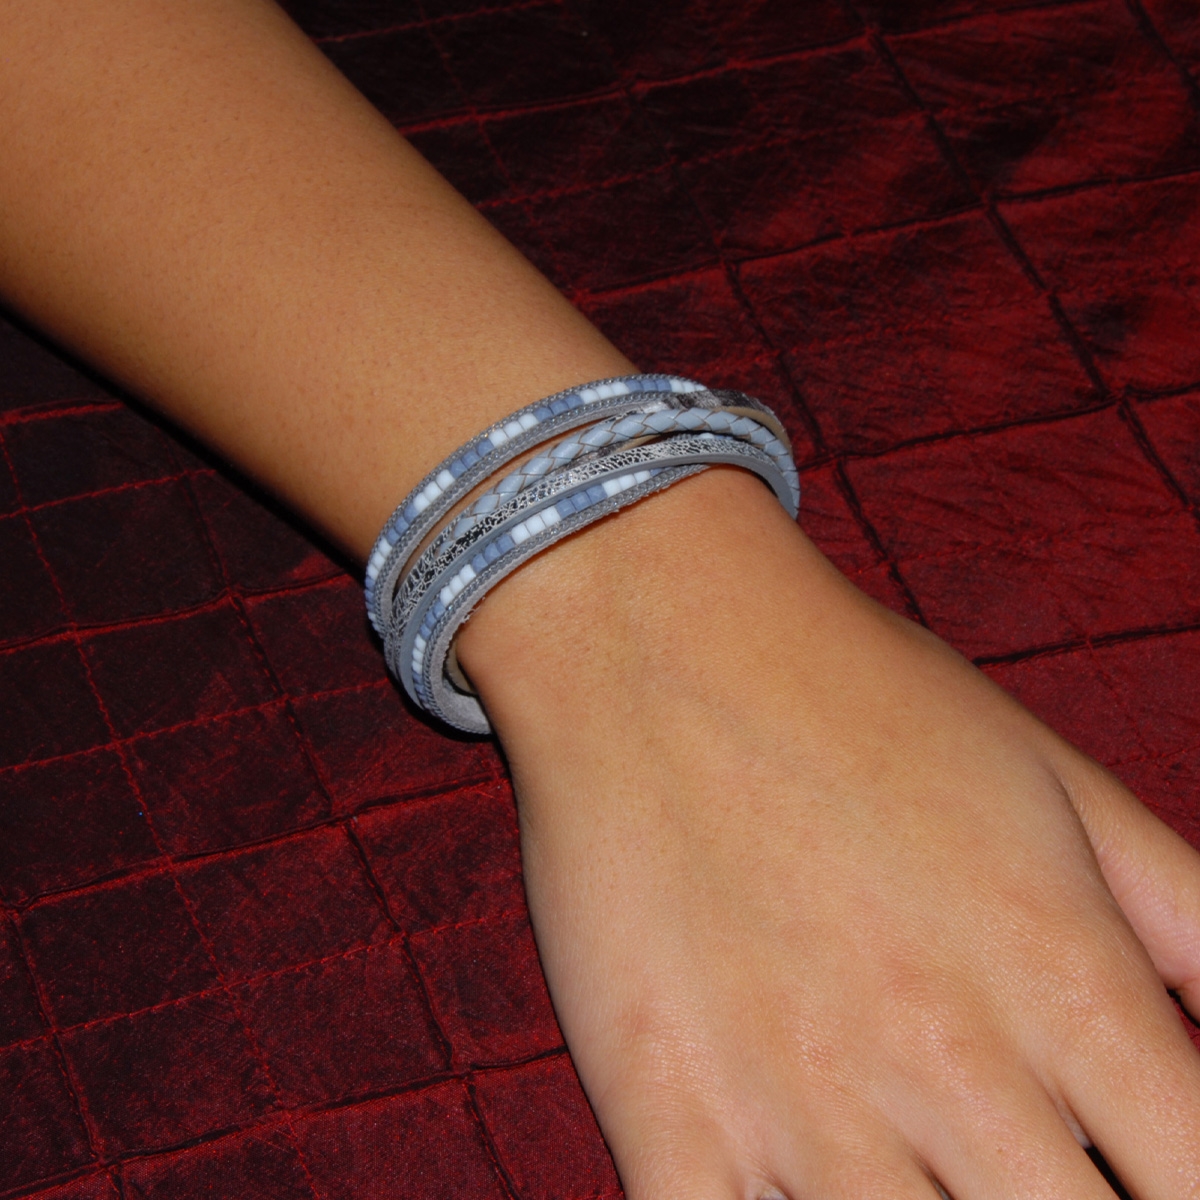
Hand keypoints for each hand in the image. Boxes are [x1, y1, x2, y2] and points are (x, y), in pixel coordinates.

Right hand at [459, 468, 1199, 1198]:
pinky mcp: (664, 1105)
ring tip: (933, 1184)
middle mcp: (946, 1060)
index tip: (1150, 1176)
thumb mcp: (1057, 780)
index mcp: (1061, 980)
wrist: (659, 637)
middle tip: (1028, 1169)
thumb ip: (1195, 920)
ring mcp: (796, 1098)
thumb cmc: (857, 694)